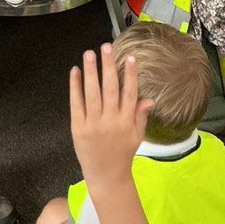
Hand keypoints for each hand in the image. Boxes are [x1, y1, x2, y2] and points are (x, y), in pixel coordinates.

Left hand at [70, 43, 152, 189]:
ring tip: (89, 54)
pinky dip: (75, 87)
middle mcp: (110, 121)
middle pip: (109, 89)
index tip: (131, 58)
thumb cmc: (122, 154)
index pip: (129, 94)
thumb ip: (140, 115)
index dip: (130, 75)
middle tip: (106, 47)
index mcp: (126, 122)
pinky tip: (75, 72)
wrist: (106, 176)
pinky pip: (76, 104)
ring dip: (90, 72)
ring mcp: (93, 124)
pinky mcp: (78, 128)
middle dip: (108, 66)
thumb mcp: (137, 135)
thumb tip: (149, 99)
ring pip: (92, 93)